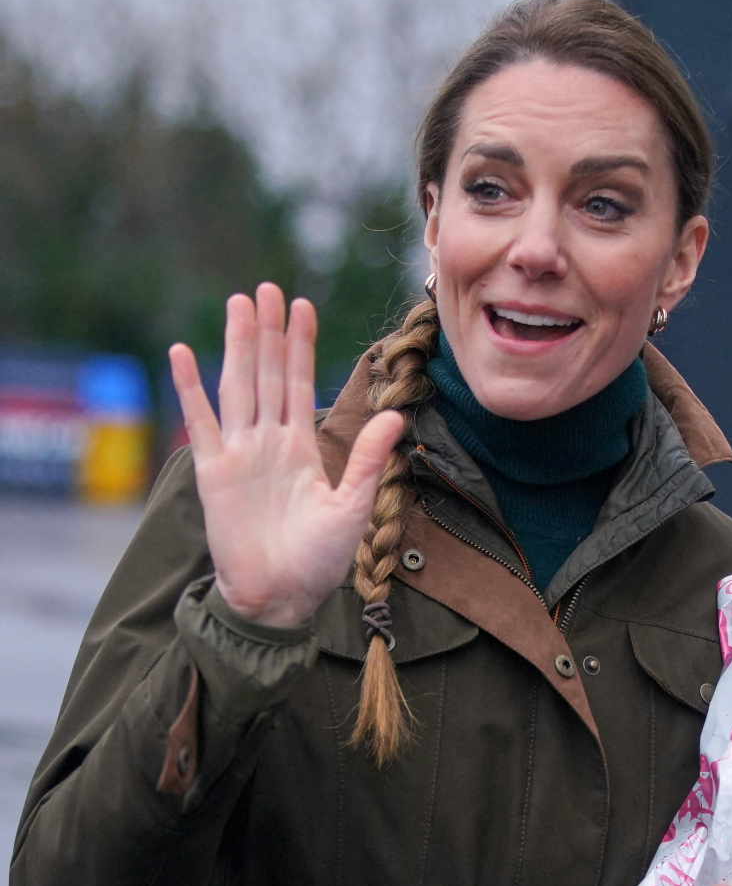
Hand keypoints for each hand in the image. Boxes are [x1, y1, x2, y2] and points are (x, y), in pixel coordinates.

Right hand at [168, 283, 404, 627]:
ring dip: (238, 345)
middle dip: (269, 331)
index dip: (301, 345)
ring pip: (238, 386)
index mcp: (301, 447)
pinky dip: (190, 387)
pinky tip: (183, 351)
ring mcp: (239, 453)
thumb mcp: (353, 505)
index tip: (303, 305)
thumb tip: (395, 416)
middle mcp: (268, 442)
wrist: (281, 598)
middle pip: (268, 374)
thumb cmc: (319, 560)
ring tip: (238, 304)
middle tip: (267, 287)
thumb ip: (367, 458)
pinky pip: (200, 421)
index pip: (300, 383)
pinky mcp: (213, 472)